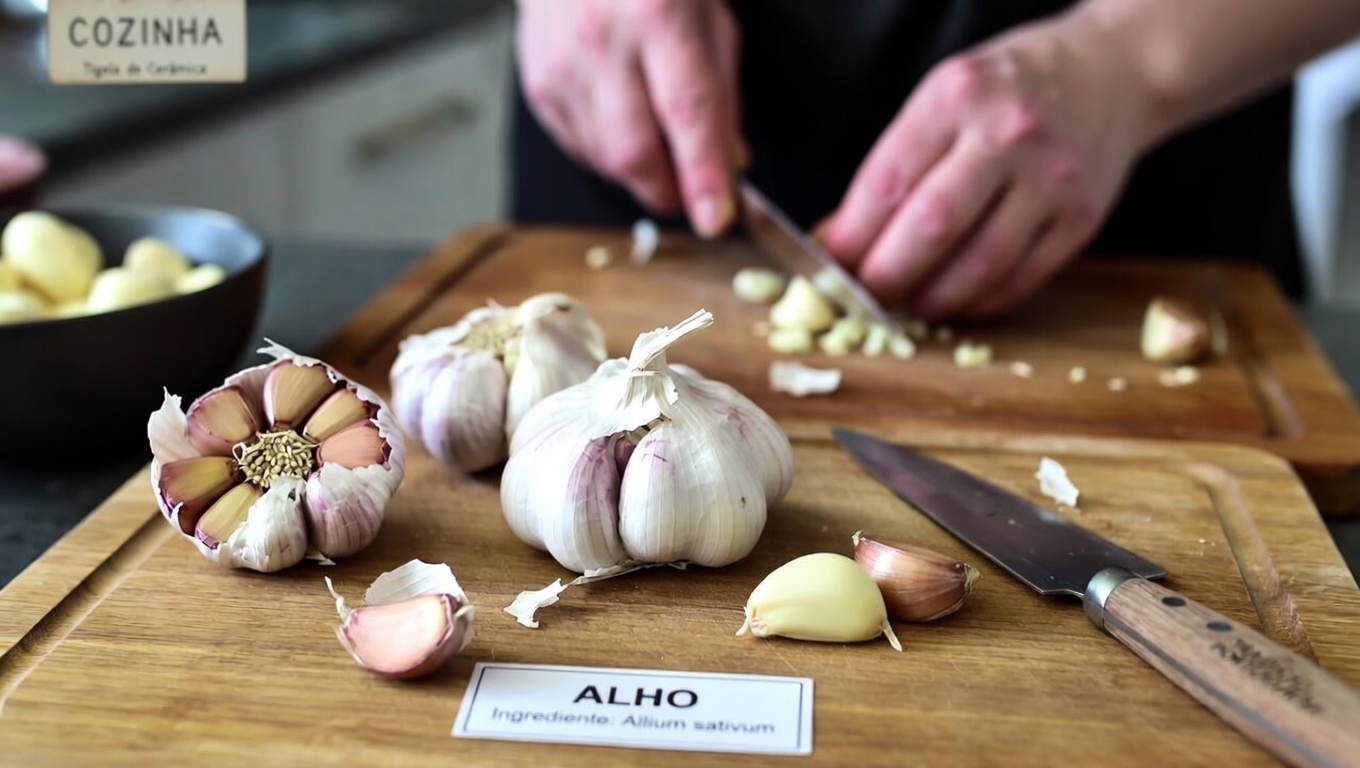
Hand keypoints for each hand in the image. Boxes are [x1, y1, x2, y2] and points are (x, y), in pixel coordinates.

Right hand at [514, 0, 744, 236]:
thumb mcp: (707, 14)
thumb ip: (721, 91)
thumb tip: (730, 161)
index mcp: (657, 14)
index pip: (686, 113)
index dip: (704, 174)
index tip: (717, 217)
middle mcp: (603, 41)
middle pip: (635, 152)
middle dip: (670, 190)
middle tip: (693, 192)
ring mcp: (562, 66)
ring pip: (606, 159)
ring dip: (641, 171)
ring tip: (658, 141)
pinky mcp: (539, 86)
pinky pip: (580, 149)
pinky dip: (610, 155)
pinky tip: (623, 123)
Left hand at [820, 16, 1151, 318]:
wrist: (1112, 73)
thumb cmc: (1009, 89)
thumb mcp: (944, 98)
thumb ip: (897, 163)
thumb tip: (840, 238)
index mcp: (957, 97)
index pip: (887, 181)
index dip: (851, 236)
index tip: (829, 264)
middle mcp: (1008, 135)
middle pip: (931, 227)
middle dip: (885, 275)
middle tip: (864, 296)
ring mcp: (1051, 179)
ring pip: (978, 265)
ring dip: (932, 299)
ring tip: (907, 305)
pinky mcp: (1082, 219)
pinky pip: (1021, 279)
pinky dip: (979, 303)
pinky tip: (955, 303)